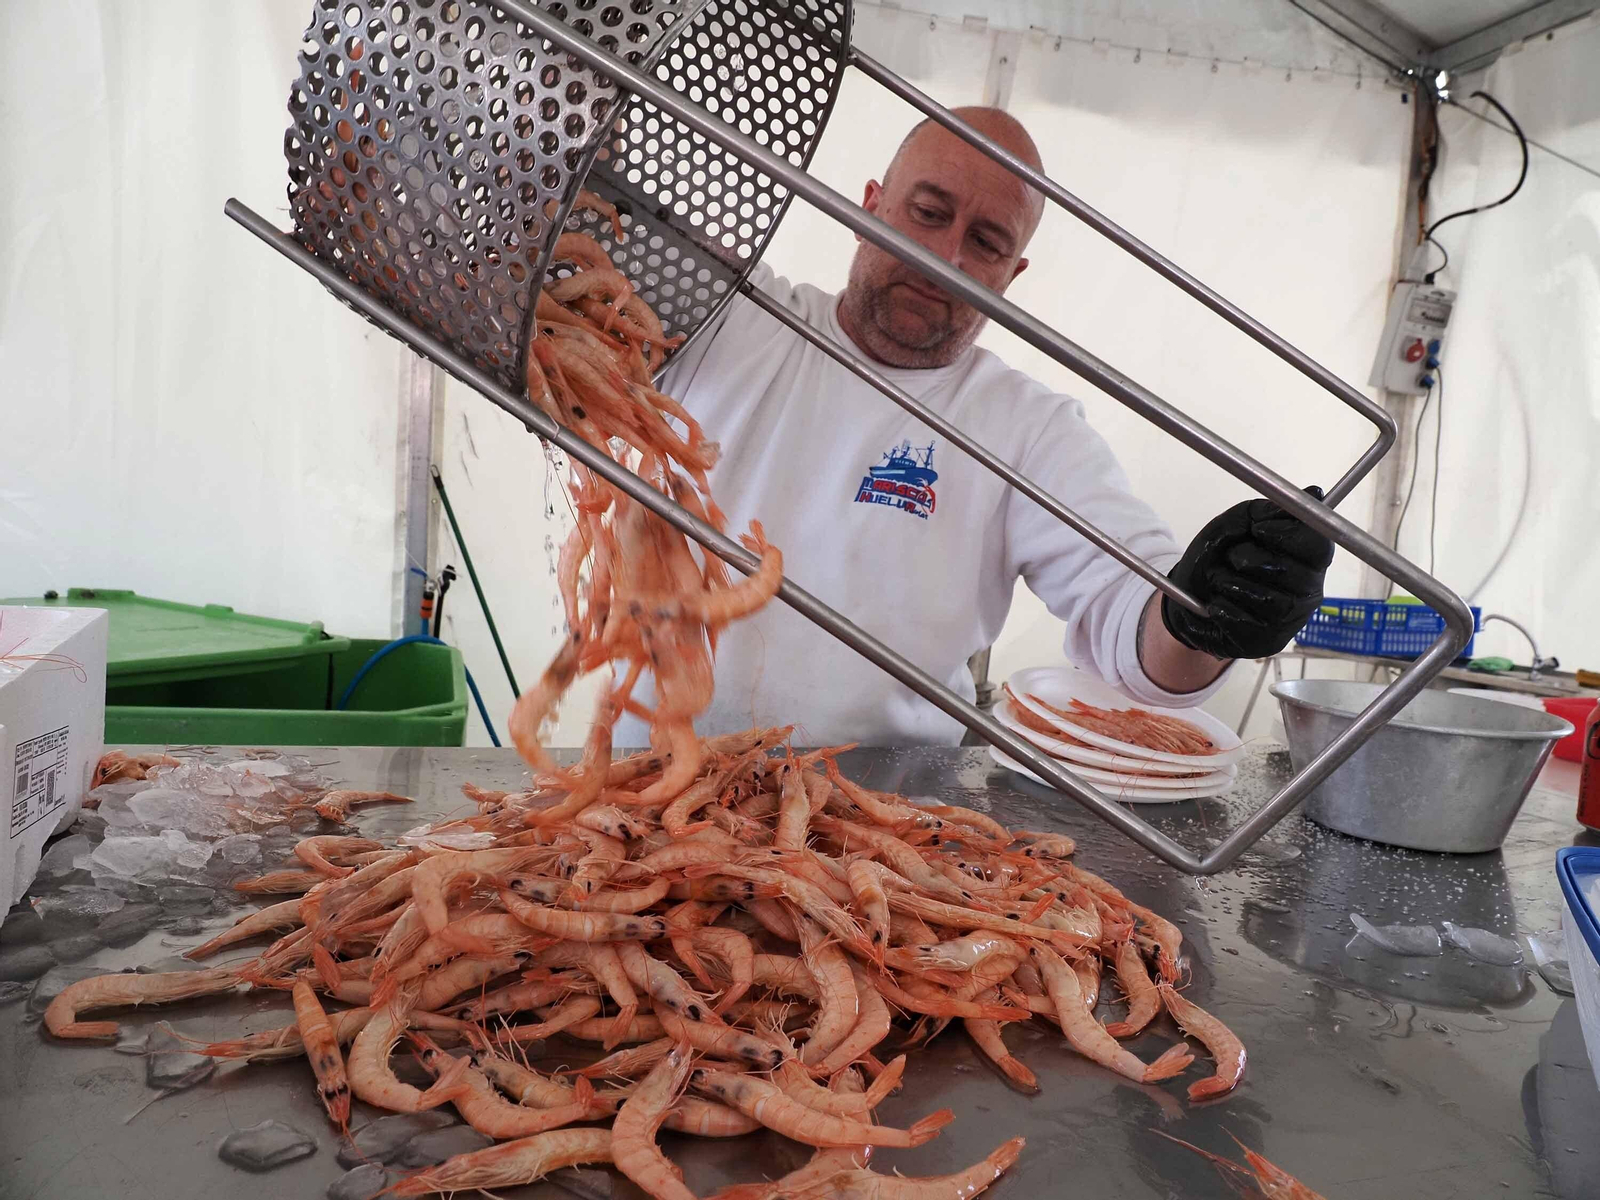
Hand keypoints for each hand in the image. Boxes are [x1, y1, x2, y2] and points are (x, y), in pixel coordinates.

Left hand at [1160, 487, 1334, 661]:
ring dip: (1232, 583)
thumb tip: (1314, 492)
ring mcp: (1290, 621)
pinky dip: (1222, 608)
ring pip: (1270, 600)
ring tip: (1218, 579)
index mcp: (1308, 559)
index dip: (1290, 536)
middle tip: (1232, 557)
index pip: (1320, 545)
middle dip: (1251, 559)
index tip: (1259, 530)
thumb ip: (1268, 511)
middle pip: (1295, 574)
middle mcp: (1308, 591)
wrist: (1186, 597)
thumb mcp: (1236, 524)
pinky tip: (1216, 604)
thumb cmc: (1218, 557)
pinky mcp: (1267, 642)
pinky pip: (1247, 624)